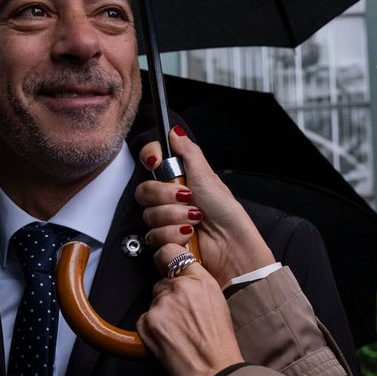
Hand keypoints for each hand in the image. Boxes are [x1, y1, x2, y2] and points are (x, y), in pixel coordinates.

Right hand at [135, 126, 275, 284]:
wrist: (231, 244)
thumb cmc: (225, 212)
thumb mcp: (207, 176)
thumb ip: (188, 152)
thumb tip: (175, 131)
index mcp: (178, 179)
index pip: (151, 161)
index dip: (150, 158)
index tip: (157, 161)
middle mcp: (169, 199)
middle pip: (145, 191)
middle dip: (166, 195)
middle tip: (187, 198)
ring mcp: (166, 221)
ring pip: (149, 215)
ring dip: (174, 217)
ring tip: (195, 220)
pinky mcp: (165, 243)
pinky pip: (153, 236)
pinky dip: (173, 235)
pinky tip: (188, 236)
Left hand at [137, 242, 245, 375]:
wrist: (213, 371)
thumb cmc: (219, 343)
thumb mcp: (218, 302)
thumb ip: (198, 285)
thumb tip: (181, 278)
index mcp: (200, 280)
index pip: (171, 253)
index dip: (167, 260)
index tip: (166, 265)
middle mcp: (179, 288)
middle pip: (162, 283)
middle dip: (169, 297)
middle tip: (184, 318)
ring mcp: (161, 305)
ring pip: (154, 302)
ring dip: (161, 314)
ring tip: (180, 332)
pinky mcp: (147, 322)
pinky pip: (145, 319)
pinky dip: (152, 329)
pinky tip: (170, 339)